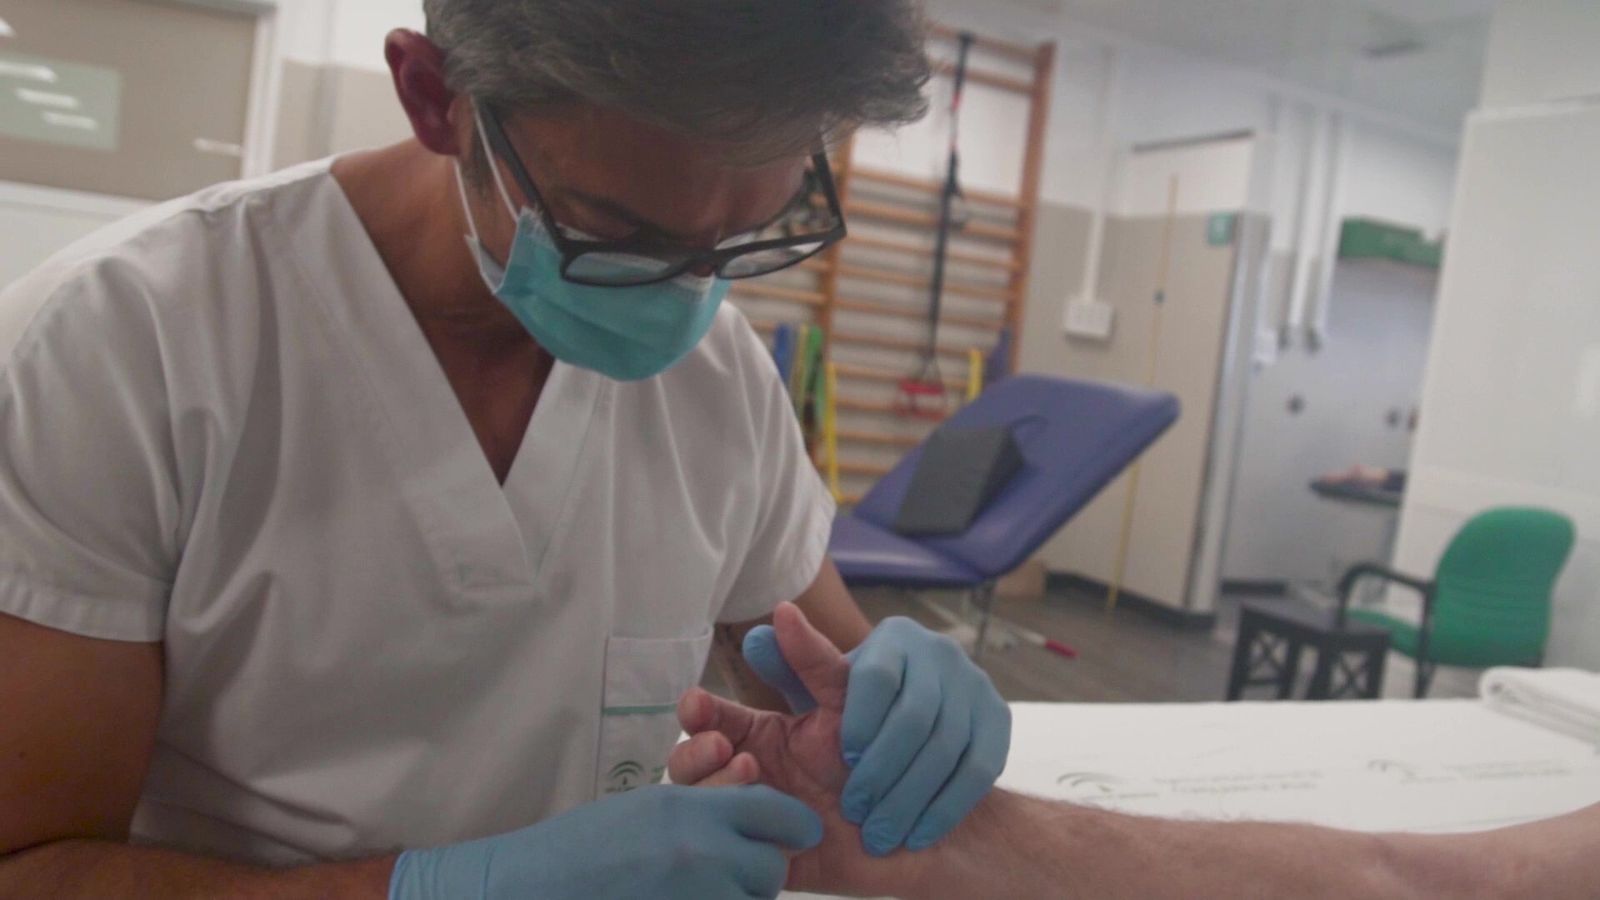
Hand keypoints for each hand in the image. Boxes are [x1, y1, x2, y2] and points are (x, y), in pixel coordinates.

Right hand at [388, 782, 821, 899]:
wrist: (523, 891)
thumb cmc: (579, 850)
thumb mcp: (648, 811)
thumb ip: (706, 810)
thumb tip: (761, 808)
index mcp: (691, 812)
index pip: (779, 815)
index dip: (792, 827)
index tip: (794, 836)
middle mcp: (700, 856)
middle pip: (772, 871)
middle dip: (757, 876)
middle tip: (725, 877)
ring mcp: (693, 899)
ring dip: (736, 899)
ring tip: (695, 891)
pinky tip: (682, 899)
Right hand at [669, 603, 927, 896]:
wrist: (929, 822)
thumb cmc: (891, 754)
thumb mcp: (851, 701)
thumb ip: (815, 661)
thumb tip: (783, 609)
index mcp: (761, 737)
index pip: (710, 721)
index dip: (696, 712)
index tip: (696, 703)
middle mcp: (750, 778)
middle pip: (690, 768)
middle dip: (694, 755)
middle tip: (723, 746)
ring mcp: (754, 821)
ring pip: (703, 810)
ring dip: (714, 790)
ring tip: (750, 777)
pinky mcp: (770, 863)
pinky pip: (731, 856)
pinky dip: (737, 839)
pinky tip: (764, 827)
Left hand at [743, 610, 1009, 854]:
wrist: (923, 736)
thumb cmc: (860, 716)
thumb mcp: (823, 694)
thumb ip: (789, 671)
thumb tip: (758, 635)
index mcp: (894, 638)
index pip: (877, 675)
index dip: (859, 720)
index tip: (843, 756)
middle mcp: (939, 653)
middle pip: (913, 716)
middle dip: (882, 770)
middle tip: (855, 809)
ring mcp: (975, 685)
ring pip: (946, 746)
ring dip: (910, 796)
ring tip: (881, 831)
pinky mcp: (1000, 719)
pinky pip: (978, 768)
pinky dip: (946, 805)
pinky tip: (919, 832)